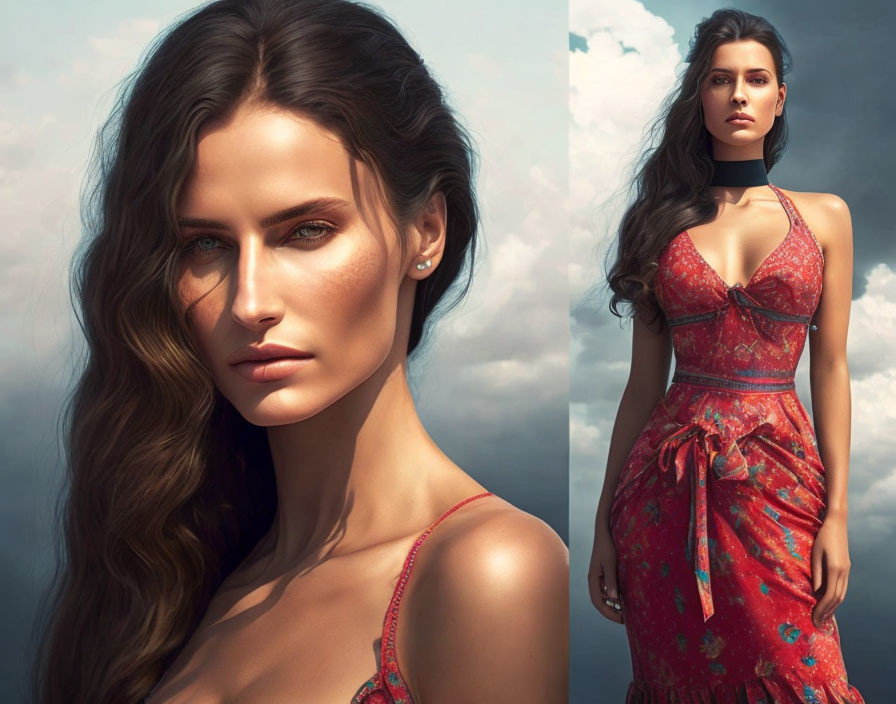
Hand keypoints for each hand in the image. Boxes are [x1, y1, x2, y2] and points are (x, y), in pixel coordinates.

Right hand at [587, 524, 623, 623]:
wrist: (604, 533)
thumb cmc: (607, 547)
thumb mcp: (610, 564)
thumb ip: (611, 581)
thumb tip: (614, 600)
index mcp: (593, 579)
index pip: (598, 602)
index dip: (608, 613)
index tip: (621, 620)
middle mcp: (594, 580)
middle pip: (599, 602)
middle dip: (611, 612)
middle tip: (625, 619)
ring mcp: (598, 577)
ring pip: (603, 597)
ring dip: (612, 606)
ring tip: (626, 611)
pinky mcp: (603, 574)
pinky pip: (608, 590)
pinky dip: (614, 597)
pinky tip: (624, 599)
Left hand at [811, 511, 850, 627]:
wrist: (836, 524)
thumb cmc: (821, 538)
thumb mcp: (815, 556)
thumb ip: (816, 575)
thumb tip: (815, 594)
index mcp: (835, 570)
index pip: (828, 596)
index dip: (821, 609)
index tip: (814, 618)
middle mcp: (843, 573)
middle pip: (837, 599)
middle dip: (827, 612)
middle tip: (818, 623)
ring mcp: (847, 571)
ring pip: (841, 595)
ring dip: (832, 607)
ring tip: (823, 617)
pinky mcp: (846, 568)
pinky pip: (842, 588)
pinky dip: (835, 598)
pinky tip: (828, 602)